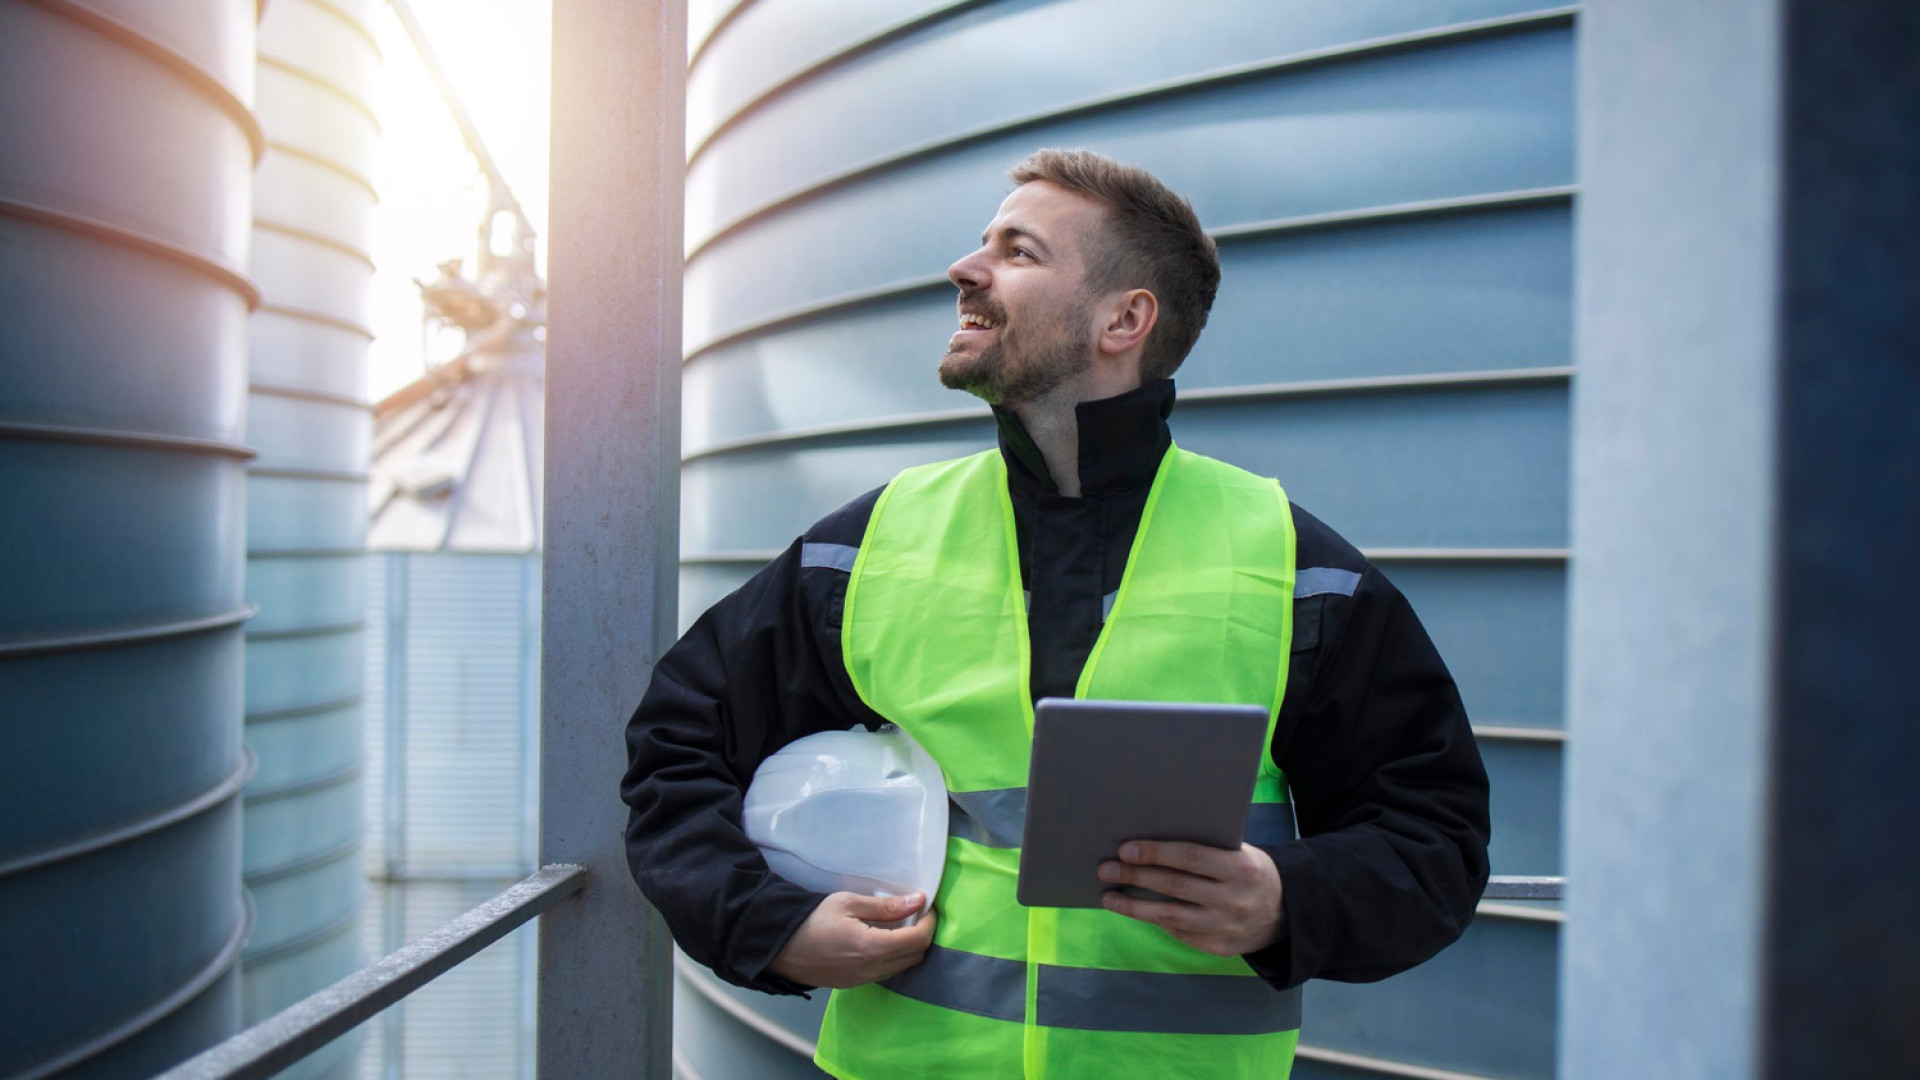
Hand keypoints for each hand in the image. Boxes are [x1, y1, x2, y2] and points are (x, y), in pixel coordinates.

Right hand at [767, 892, 936, 988]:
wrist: (779, 946)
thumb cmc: (811, 920)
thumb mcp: (848, 903)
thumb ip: (886, 906)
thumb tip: (918, 901)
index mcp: (872, 948)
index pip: (918, 939)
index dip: (929, 922)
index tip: (926, 906)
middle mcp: (871, 969)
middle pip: (915, 956)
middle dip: (922, 934)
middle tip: (915, 914)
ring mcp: (862, 980)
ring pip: (902, 967)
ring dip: (908, 948)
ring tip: (898, 925)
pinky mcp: (854, 984)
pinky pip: (886, 973)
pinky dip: (893, 957)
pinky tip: (881, 940)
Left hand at [1098, 841, 1284, 956]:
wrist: (1288, 912)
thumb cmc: (1252, 872)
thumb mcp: (1240, 853)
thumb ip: (1206, 849)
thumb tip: (1151, 844)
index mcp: (1240, 868)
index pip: (1189, 857)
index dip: (1155, 852)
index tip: (1125, 849)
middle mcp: (1233, 899)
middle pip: (1174, 886)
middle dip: (1135, 877)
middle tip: (1106, 869)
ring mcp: (1226, 927)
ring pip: (1170, 916)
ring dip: (1134, 907)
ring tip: (1109, 896)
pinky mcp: (1219, 948)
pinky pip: (1179, 932)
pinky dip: (1155, 920)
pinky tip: (1137, 910)